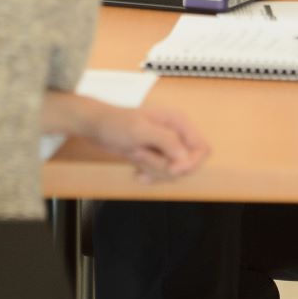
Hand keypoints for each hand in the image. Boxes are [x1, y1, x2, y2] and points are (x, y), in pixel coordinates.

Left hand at [87, 104, 209, 182]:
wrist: (96, 127)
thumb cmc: (116, 123)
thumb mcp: (140, 130)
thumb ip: (166, 141)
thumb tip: (185, 158)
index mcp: (178, 122)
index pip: (201, 149)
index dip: (191, 163)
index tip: (172, 169)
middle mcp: (176, 134)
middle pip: (189, 164)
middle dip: (166, 167)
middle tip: (145, 157)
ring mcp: (166, 147)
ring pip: (175, 172)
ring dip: (154, 169)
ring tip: (136, 155)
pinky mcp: (157, 157)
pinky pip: (163, 174)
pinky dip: (151, 175)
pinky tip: (138, 173)